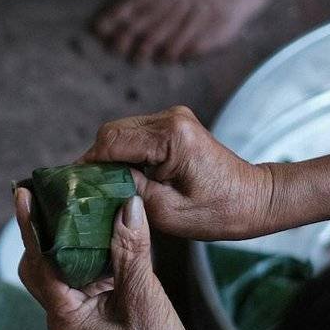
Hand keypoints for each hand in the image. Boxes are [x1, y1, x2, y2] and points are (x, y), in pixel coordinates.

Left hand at [15, 187, 199, 329]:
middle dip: (44, 228)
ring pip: (62, 265)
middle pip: (40, 262)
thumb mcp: (144, 297)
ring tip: (76, 201)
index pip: (39, 261)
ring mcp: (79, 312)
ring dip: (69, 237)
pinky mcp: (96, 309)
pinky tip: (105, 226)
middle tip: (51, 192)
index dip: (30, 226)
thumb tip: (127, 206)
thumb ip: (132, 251)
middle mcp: (64, 314)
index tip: (23, 193)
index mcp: (65, 316)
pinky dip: (90, 249)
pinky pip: (85, 272)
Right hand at [79, 105, 273, 240]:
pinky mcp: (174, 125)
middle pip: (111, 132)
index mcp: (171, 136)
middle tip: (89, 193)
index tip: (74, 189)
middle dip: (97, 161)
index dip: (88, 165)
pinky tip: (126, 178)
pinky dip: (125, 155)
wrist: (255, 200)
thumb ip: (128, 192)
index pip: (111, 142)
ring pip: (120, 132)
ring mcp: (173, 118)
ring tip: (108, 188)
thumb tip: (96, 184)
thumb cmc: (218, 212)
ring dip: (110, 158)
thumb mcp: (167, 212)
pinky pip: (135, 135)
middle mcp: (170, 118)